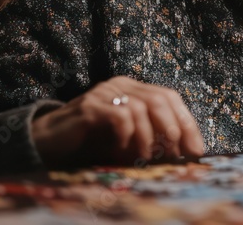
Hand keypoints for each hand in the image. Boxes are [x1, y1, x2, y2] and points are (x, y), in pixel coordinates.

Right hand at [32, 76, 204, 167]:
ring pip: (142, 108)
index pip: (170, 98)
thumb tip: (186, 152)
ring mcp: (105, 92)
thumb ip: (153, 138)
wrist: (46, 143)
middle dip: (175, 129)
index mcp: (134, 89)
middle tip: (177, 154)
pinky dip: (127, 137)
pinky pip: (120, 117)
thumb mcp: (128, 139)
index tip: (196, 150)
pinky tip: (121, 152)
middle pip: (161, 99)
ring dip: (149, 137)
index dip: (187, 123)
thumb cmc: (90, 143)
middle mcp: (121, 85)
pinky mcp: (89, 106)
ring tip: (146, 158)